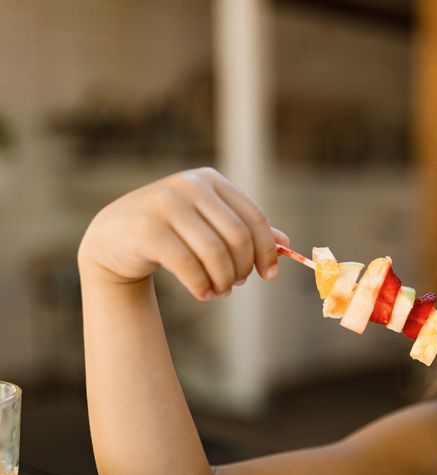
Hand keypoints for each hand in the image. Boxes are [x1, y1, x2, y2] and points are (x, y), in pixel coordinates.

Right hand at [78, 167, 286, 299]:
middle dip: (242, 268)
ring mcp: (165, 204)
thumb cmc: (171, 231)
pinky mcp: (147, 229)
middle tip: (237, 284)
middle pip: (238, 236)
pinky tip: (203, 294)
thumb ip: (243, 229)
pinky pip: (188, 265)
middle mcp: (188, 185)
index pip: (253, 218)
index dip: (267, 251)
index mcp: (209, 180)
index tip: (269, 275)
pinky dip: (202, 286)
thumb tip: (285, 243)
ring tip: (220, 291)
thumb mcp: (207, 224)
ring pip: (215, 253)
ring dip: (224, 280)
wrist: (113, 237)